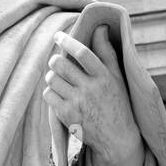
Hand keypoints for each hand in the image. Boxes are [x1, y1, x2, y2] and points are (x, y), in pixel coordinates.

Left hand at [43, 25, 144, 165]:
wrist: (116, 137)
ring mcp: (78, 103)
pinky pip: (48, 95)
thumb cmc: (116, 102)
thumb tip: (100, 28)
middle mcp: (91, 89)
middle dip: (55, 61)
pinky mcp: (67, 115)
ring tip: (59, 79)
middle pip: (61, 65)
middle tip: (57, 62)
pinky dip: (50, 92)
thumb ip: (107, 52)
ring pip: (52, 79)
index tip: (58, 35)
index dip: (68, 41)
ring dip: (52, 76)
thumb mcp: (116, 77)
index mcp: (105, 76)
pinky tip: (59, 94)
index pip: (83, 53)